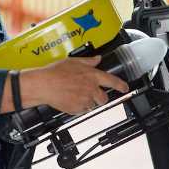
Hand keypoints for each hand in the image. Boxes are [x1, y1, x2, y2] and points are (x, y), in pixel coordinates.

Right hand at [0, 56, 129, 115]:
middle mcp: (91, 89)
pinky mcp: (77, 109)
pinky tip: (69, 99)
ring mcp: (85, 100)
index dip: (121, 85)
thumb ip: (88, 61)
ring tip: (74, 95)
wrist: (43, 85)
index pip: (112, 81)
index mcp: (92, 76)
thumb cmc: (55, 72)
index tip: (125, 88)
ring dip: (87, 101)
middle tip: (90, 93)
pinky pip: (82, 110)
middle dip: (100, 97)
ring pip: (92, 105)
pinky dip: (78, 106)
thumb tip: (97, 59)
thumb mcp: (72, 61)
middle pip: (104, 98)